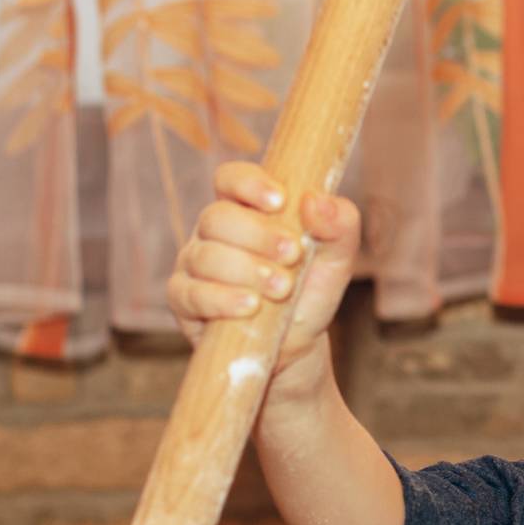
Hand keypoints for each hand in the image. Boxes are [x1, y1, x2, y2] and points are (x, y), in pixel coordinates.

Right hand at [166, 161, 361, 397]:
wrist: (296, 346)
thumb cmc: (311, 291)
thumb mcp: (338, 257)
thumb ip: (340, 225)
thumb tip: (315, 201)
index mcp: (247, 209)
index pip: (231, 178)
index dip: (249, 184)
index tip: (280, 202)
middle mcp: (214, 232)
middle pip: (217, 217)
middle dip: (258, 235)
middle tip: (293, 255)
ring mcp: (194, 265)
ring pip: (205, 255)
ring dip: (247, 270)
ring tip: (282, 289)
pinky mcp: (184, 301)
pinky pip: (190, 293)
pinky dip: (222, 299)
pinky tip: (251, 307)